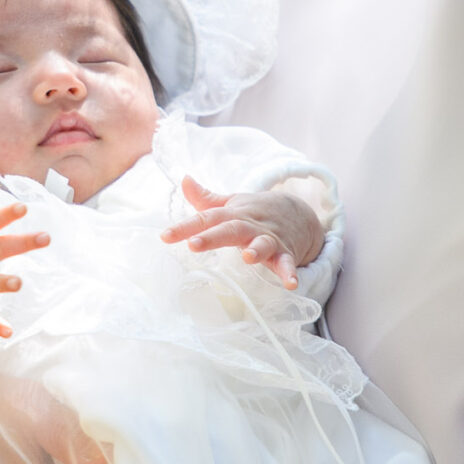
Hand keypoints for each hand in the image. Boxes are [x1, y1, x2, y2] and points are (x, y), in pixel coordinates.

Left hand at [160, 176, 323, 285]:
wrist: (298, 212)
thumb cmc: (256, 212)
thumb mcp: (232, 203)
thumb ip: (206, 199)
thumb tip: (184, 179)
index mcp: (232, 214)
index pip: (206, 218)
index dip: (185, 227)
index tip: (165, 236)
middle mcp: (249, 225)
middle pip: (230, 229)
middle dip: (213, 236)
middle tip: (194, 244)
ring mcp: (269, 238)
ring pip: (262, 243)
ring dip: (257, 250)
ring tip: (248, 257)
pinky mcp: (286, 252)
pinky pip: (287, 262)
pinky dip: (289, 272)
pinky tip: (290, 284)